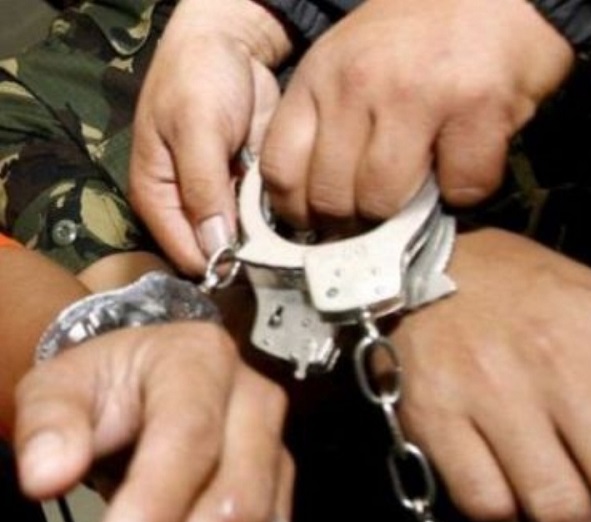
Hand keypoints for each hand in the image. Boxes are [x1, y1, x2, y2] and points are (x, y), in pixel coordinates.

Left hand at [14, 323, 293, 521]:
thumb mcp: (62, 385)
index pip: (192, 436)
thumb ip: (49, 423)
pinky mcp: (281, 503)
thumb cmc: (110, 387)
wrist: (151, 388)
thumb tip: (46, 476)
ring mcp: (276, 458)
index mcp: (203, 361)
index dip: (155, 508)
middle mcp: (256, 407)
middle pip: (238, 504)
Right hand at [129, 0, 290, 274]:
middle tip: (283, 257)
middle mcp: (187, 206)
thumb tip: (216, 248)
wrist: (230, 47)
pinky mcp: (248, 191)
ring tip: (294, 238)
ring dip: (267, 241)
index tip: (254, 270)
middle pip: (216, 254)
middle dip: (246, 258)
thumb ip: (204, 187)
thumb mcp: (196, 128)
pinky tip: (297, 215)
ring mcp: (221, 200)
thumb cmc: (197, 79)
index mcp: (158, 197)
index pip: (185, 254)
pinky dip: (279, 219)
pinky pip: (265, 219)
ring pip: (245, 241)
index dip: (218, 266)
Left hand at [260, 0, 573, 228]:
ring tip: (426, 185)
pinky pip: (461, 190)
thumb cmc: (423, 31)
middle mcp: (359, 84)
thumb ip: (330, 120)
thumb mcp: (352, 61)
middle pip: (333, 199)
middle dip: (358, 219)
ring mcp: (417, 96)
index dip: (300, 212)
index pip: (282, 170)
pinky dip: (468, 190)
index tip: (321, 223)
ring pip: (385, 202)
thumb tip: (321, 202)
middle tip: (383, 208)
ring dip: (408, 211)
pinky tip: (469, 162)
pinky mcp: (476, 108)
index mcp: (321, 75)